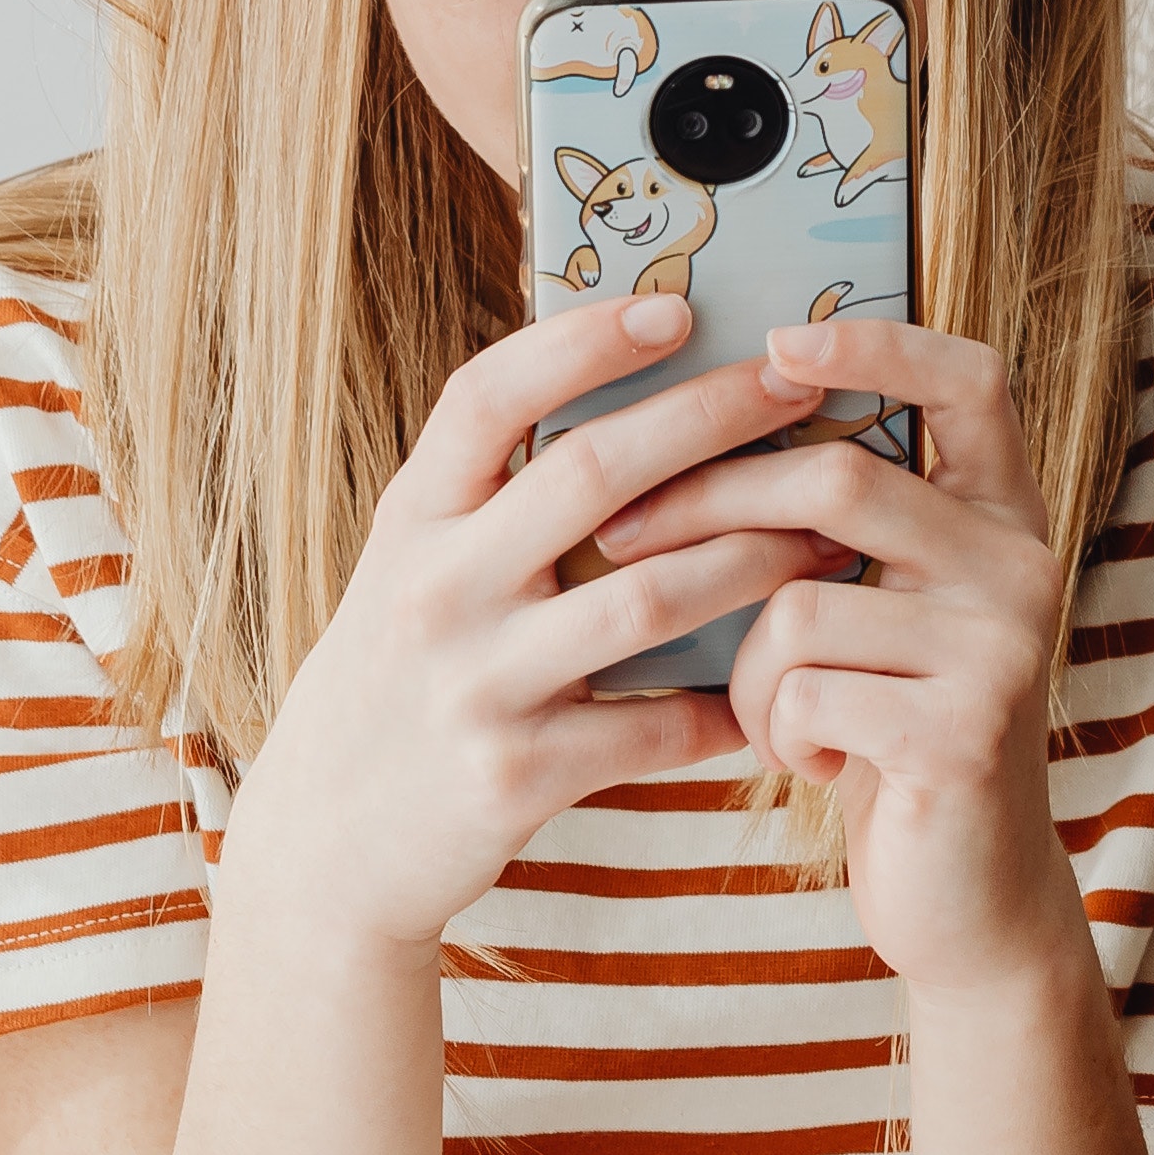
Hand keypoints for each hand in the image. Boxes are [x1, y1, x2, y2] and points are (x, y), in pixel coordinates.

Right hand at [215, 289, 839, 953]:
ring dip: (755, 554)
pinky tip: (780, 678)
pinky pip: (655, 727)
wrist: (326, 849)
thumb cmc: (399, 679)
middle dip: (712, 414)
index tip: (675, 306)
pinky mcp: (516, 777)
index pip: (488, 396)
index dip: (582, 341)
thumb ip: (492, 496)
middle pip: (594, 473)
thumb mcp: (413, 569)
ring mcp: (475, 685)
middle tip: (802, 380)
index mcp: (411, 520)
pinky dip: (728, 702)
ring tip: (827, 531)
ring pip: (650, 595)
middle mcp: (436, 589)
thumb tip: (628, 390)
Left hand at [589, 312, 1079, 984]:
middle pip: (839, 480)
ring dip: (747, 668)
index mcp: (1002, 514)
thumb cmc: (889, 733)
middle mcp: (1022, 562)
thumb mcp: (878, 613)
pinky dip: (775, 732)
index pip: (968, 379)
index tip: (776, 338)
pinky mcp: (967, 731)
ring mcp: (1003, 646)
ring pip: (800, 602)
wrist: (965, 895)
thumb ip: (838, 528)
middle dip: (708, 504)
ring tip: (773, 711)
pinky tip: (814, 760)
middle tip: (617, 538)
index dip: (878, 344)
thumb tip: (695, 421)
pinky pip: (805, 694)